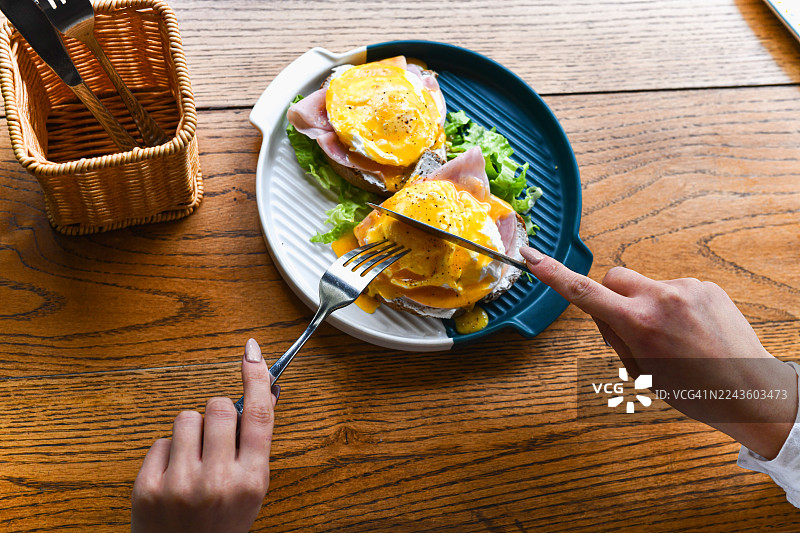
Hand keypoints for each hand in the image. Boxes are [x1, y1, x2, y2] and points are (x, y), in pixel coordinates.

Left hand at [131, 339, 279, 532]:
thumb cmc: (221, 526)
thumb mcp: (251, 489)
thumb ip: (256, 443)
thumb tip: (266, 393)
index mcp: (250, 482)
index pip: (257, 416)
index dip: (256, 377)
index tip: (252, 351)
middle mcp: (216, 482)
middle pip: (218, 408)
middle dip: (218, 413)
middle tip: (216, 437)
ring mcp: (179, 485)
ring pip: (186, 418)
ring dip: (191, 431)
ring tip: (193, 461)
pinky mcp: (147, 488)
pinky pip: (160, 441)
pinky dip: (168, 453)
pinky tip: (173, 477)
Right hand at [520, 247, 797, 458]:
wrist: (751, 390)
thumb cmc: (697, 391)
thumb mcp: (643, 372)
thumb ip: (618, 338)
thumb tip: (607, 315)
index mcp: (639, 323)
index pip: (584, 293)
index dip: (553, 274)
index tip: (532, 257)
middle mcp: (661, 298)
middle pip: (614, 277)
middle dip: (611, 295)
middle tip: (627, 326)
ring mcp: (686, 289)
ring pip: (646, 286)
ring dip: (647, 304)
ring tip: (674, 338)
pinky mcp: (706, 287)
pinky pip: (673, 289)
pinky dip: (673, 306)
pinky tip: (691, 331)